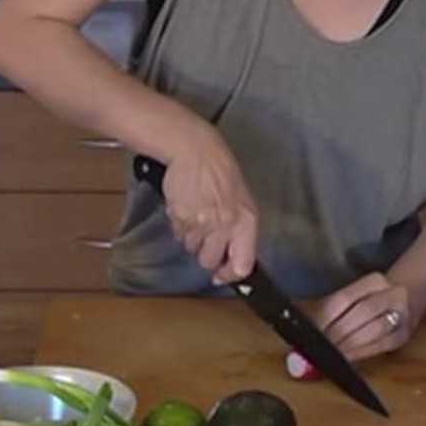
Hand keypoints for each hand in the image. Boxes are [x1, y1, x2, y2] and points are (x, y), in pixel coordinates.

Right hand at [161, 126, 257, 283]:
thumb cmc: (220, 170)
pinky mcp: (181, 218)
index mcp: (246, 221)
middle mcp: (225, 225)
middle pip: (209, 261)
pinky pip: (178, 234)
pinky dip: (181, 225)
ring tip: (198, 211)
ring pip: (191, 248)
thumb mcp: (242, 199)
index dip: (230, 275)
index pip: (242, 265)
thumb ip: (239, 229)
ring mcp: (201, 223)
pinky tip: (188, 205)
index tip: (221, 275)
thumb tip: (232, 259)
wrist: (194, 150)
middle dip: (205, 252)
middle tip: (206, 233)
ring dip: (192, 236)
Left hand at [315, 272, 412, 363]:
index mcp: (374, 281)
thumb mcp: (358, 296)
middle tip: (319, 348)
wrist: (408, 300)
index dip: (325, 318)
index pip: (343, 299)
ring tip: (331, 355)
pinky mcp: (404, 336)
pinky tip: (347, 360)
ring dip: (349, 346)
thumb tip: (309, 331)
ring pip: (373, 330)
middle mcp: (393, 294)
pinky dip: (361, 353)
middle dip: (337, 334)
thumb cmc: (372, 300)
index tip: (310, 334)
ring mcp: (403, 315)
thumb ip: (334, 310)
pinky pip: (380, 346)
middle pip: (360, 313)